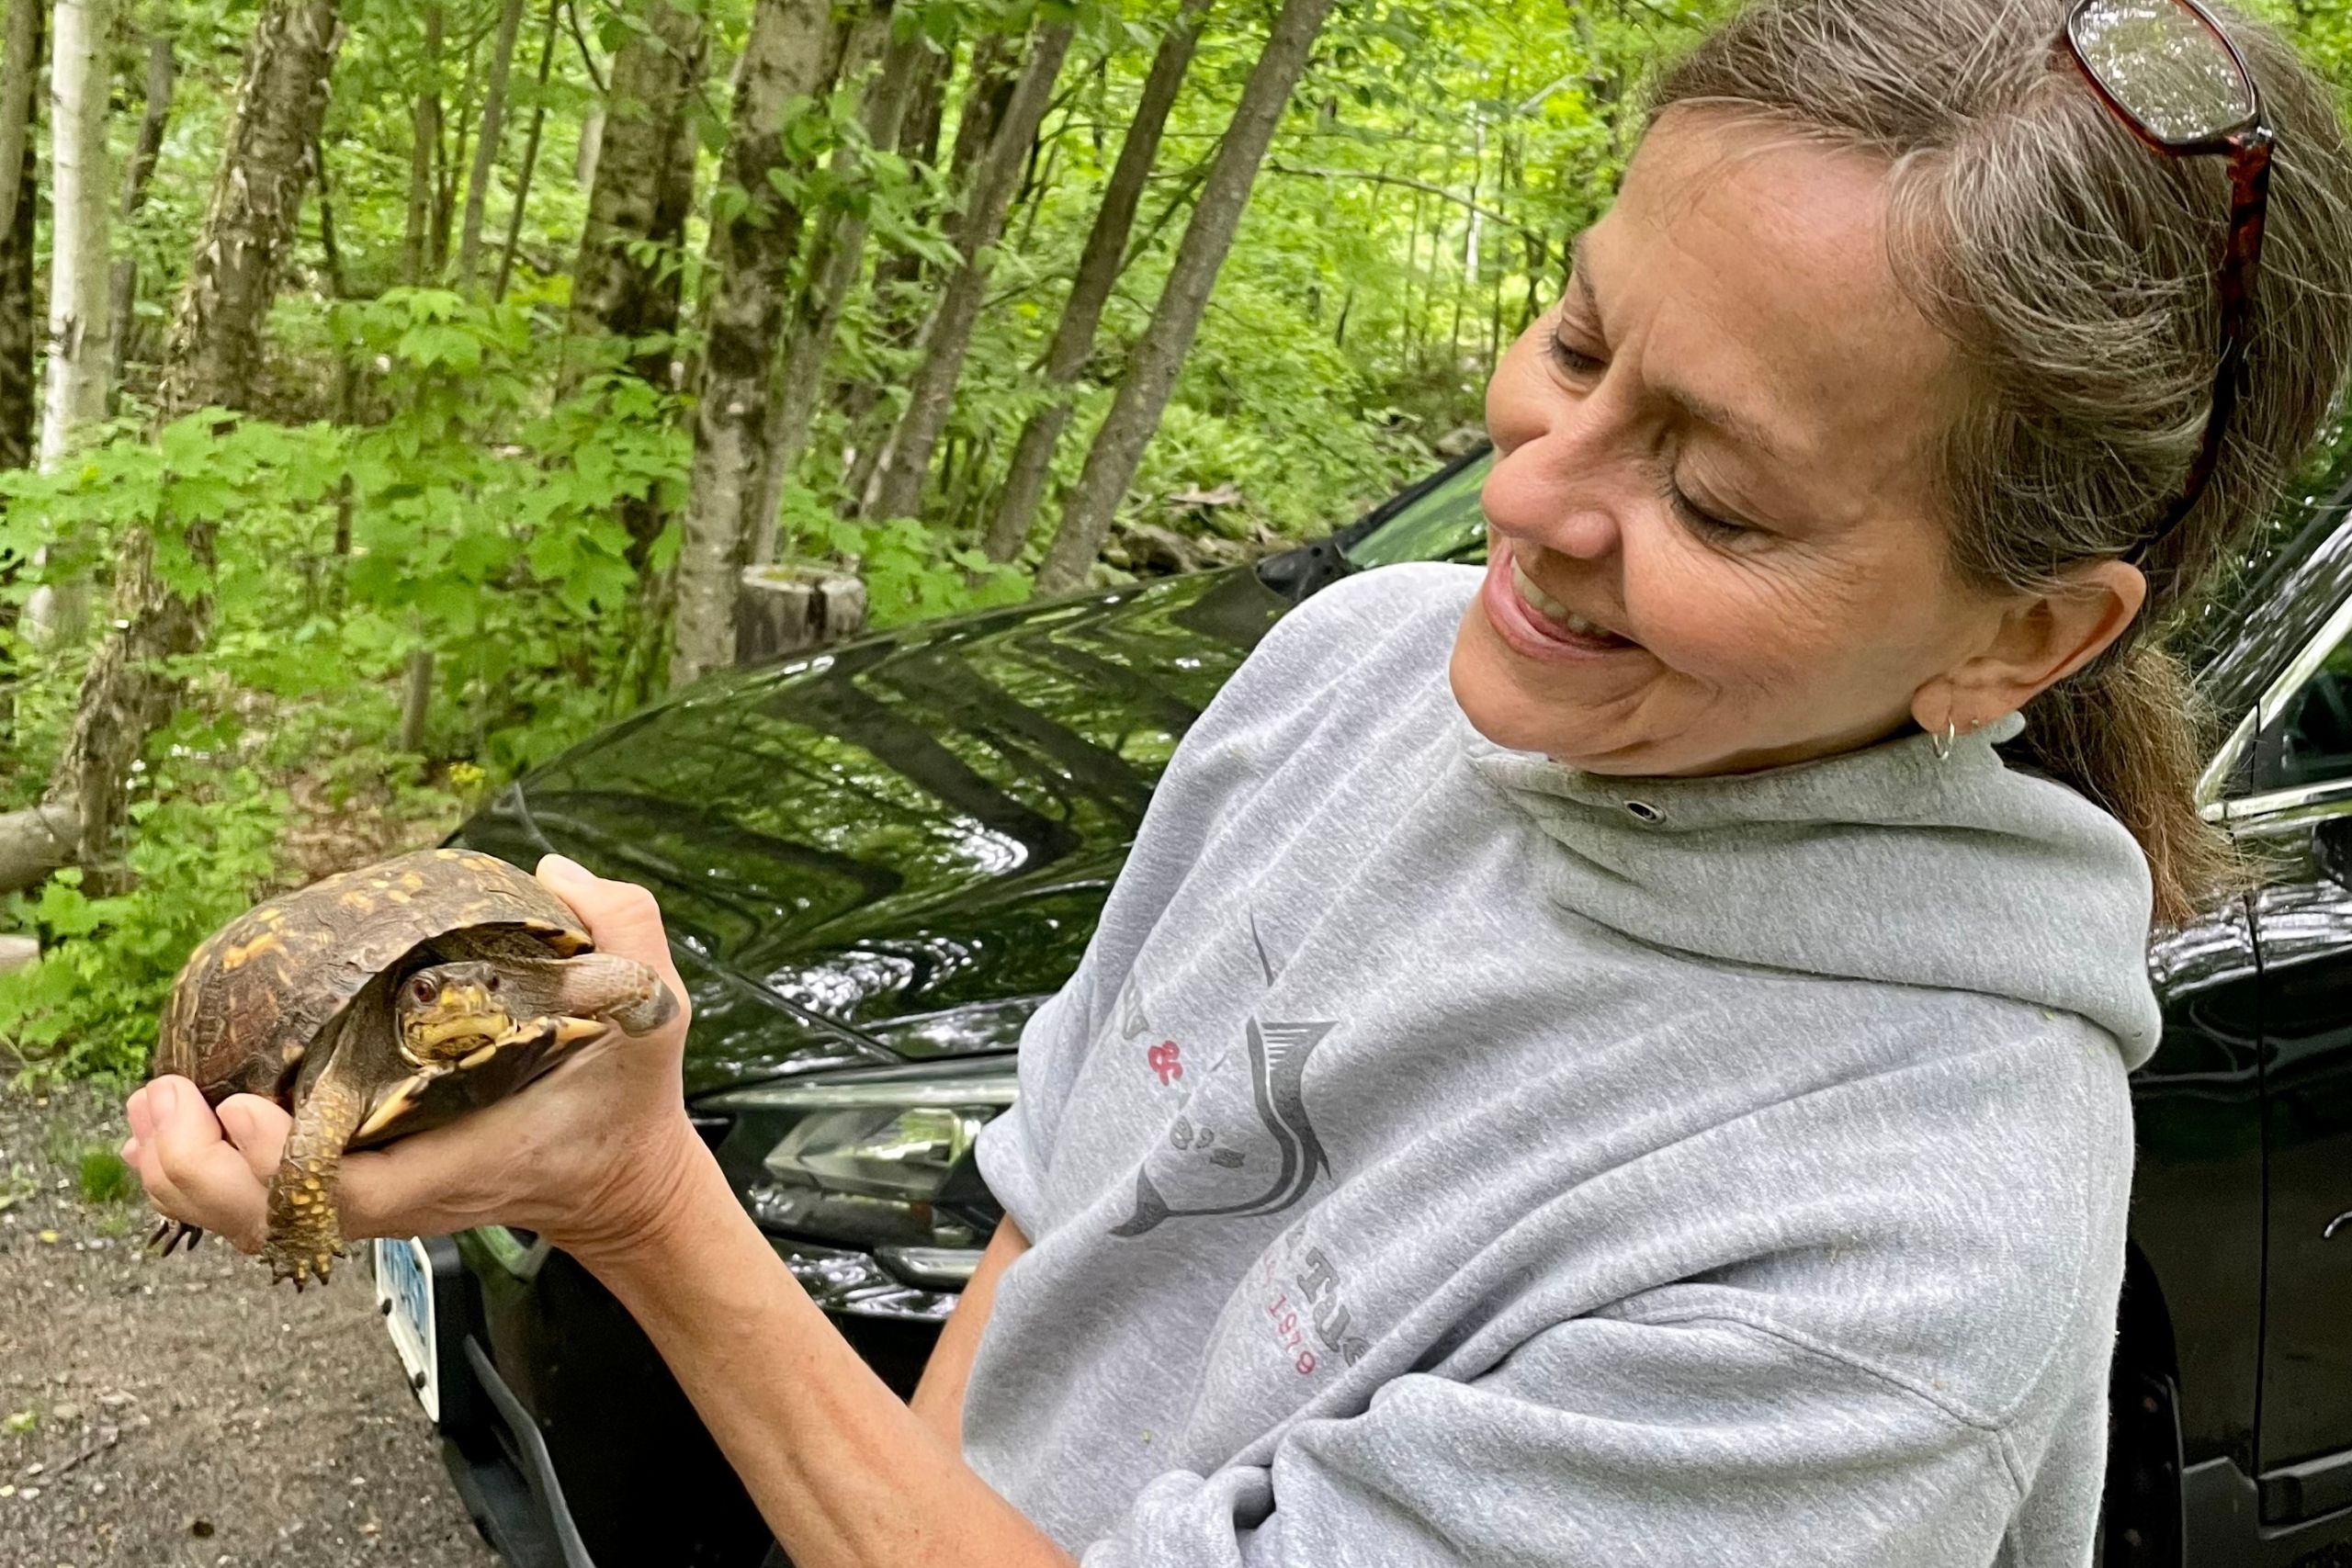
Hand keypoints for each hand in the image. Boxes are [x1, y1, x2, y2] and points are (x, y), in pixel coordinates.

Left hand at [124, 854, 713, 1267]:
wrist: (623, 1180)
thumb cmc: (628, 1102)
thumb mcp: (655, 1012)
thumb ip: (624, 931)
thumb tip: (551, 871)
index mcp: (467, 1157)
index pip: (355, 1191)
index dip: (281, 1163)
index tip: (243, 1104)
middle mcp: (410, 1192)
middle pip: (276, 1219)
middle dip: (199, 1170)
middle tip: (161, 1098)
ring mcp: (380, 1197)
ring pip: (257, 1221)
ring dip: (186, 1175)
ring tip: (146, 1108)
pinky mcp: (363, 1188)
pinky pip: (264, 1203)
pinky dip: (206, 1176)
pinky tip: (167, 1133)